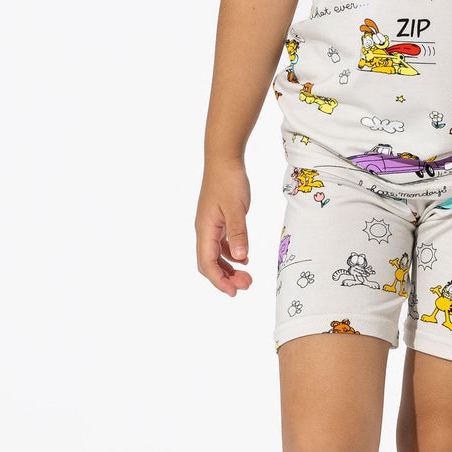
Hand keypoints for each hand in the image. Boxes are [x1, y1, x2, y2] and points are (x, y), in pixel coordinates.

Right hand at [197, 158, 252, 293]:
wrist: (224, 159)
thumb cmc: (228, 181)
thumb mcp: (236, 208)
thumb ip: (239, 232)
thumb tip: (241, 257)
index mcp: (205, 229)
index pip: (207, 264)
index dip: (219, 281)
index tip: (234, 292)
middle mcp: (204, 230)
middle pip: (209, 263)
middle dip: (225, 278)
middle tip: (247, 284)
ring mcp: (210, 226)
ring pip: (215, 255)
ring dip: (229, 268)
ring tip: (247, 276)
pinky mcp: (218, 220)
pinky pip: (221, 244)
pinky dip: (231, 254)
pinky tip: (244, 257)